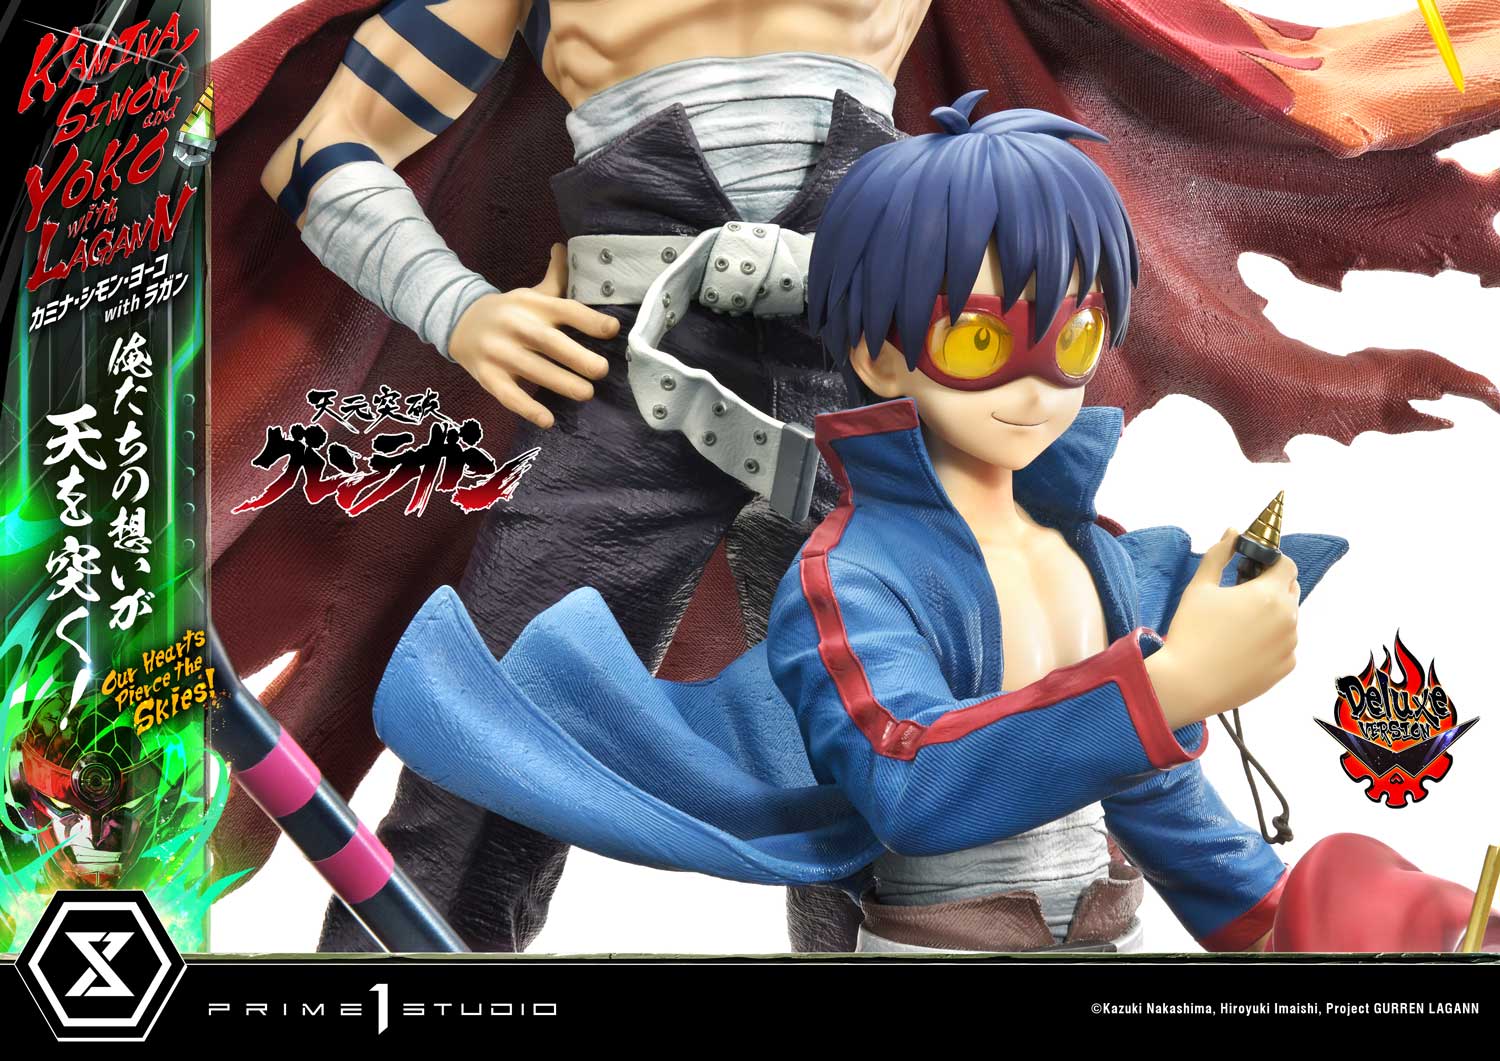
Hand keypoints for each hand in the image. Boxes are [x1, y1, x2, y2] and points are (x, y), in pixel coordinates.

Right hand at [448, 243, 619, 427]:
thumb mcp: (530, 293)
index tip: (612, 330)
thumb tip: (565, 247)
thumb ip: (555, 278)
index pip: (564, 310)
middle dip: (577, 357)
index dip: (589, 320)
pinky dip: (527, 408)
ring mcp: (500, 352)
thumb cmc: (509, 312)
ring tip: (586, 394)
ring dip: (561, 383)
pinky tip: (548, 421)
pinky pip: (508, 395)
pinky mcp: (487, 376)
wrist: (457, 322)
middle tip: (602, 371)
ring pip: (533, 370)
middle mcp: (517, 326)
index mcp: (533, 305)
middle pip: (548, 342)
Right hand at [1145, 527, 1300, 728]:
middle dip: (1271, 587)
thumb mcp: (1199, 587)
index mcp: (1269, 594)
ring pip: (1287, 619)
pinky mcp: (1285, 668)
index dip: (1270, 562)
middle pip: (1290, 590)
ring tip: (1237, 627)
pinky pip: (1284, 645)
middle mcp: (1288, 618)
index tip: (1249, 569)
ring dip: (1271, 615)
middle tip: (1239, 597)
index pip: (1286, 565)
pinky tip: (1241, 648)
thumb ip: (1220, 554)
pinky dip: (1270, 641)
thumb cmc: (1191, 632)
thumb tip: (1233, 532)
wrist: (1189, 684)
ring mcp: (1289, 646)